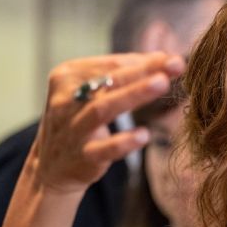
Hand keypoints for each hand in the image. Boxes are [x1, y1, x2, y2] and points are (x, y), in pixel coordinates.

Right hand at [33, 52, 184, 193]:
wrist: (51, 167)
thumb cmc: (79, 120)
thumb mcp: (92, 94)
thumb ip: (123, 75)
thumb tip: (164, 59)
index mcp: (66, 76)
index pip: (110, 64)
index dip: (142, 61)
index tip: (172, 59)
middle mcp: (65, 99)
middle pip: (109, 81)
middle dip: (143, 71)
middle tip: (175, 63)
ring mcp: (73, 129)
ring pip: (104, 108)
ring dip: (134, 94)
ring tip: (162, 84)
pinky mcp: (82, 156)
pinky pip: (104, 148)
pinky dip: (124, 141)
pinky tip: (144, 135)